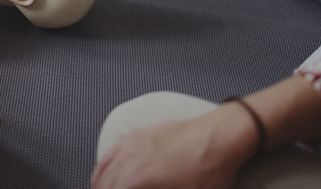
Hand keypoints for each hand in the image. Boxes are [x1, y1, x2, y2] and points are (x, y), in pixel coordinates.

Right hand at [91, 107, 253, 188]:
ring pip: (102, 171)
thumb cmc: (207, 169)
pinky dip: (103, 171)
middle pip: (103, 184)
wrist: (219, 136)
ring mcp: (128, 145)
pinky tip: (106, 177)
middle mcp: (126, 159)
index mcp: (135, 177)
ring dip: (102, 185)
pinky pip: (108, 156)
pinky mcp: (135, 136)